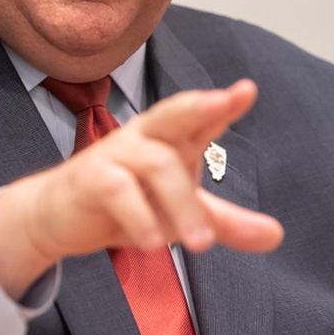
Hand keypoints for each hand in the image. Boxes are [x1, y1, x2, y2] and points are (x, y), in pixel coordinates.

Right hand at [0, 79, 284, 298]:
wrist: (56, 218)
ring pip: (155, 164)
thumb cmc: (125, 206)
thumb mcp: (179, 216)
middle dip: (198, 106)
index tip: (247, 90)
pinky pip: (118, 190)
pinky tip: (154, 243)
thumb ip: (224, 223)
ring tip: (201, 244)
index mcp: (170, 140)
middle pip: (173, 114)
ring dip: (181, 204)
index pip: (199, 117)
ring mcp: (115, 155)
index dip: (223, 103)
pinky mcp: (90, 179)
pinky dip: (139, 216)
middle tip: (222, 102)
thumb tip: (277, 235)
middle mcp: (144, 139)